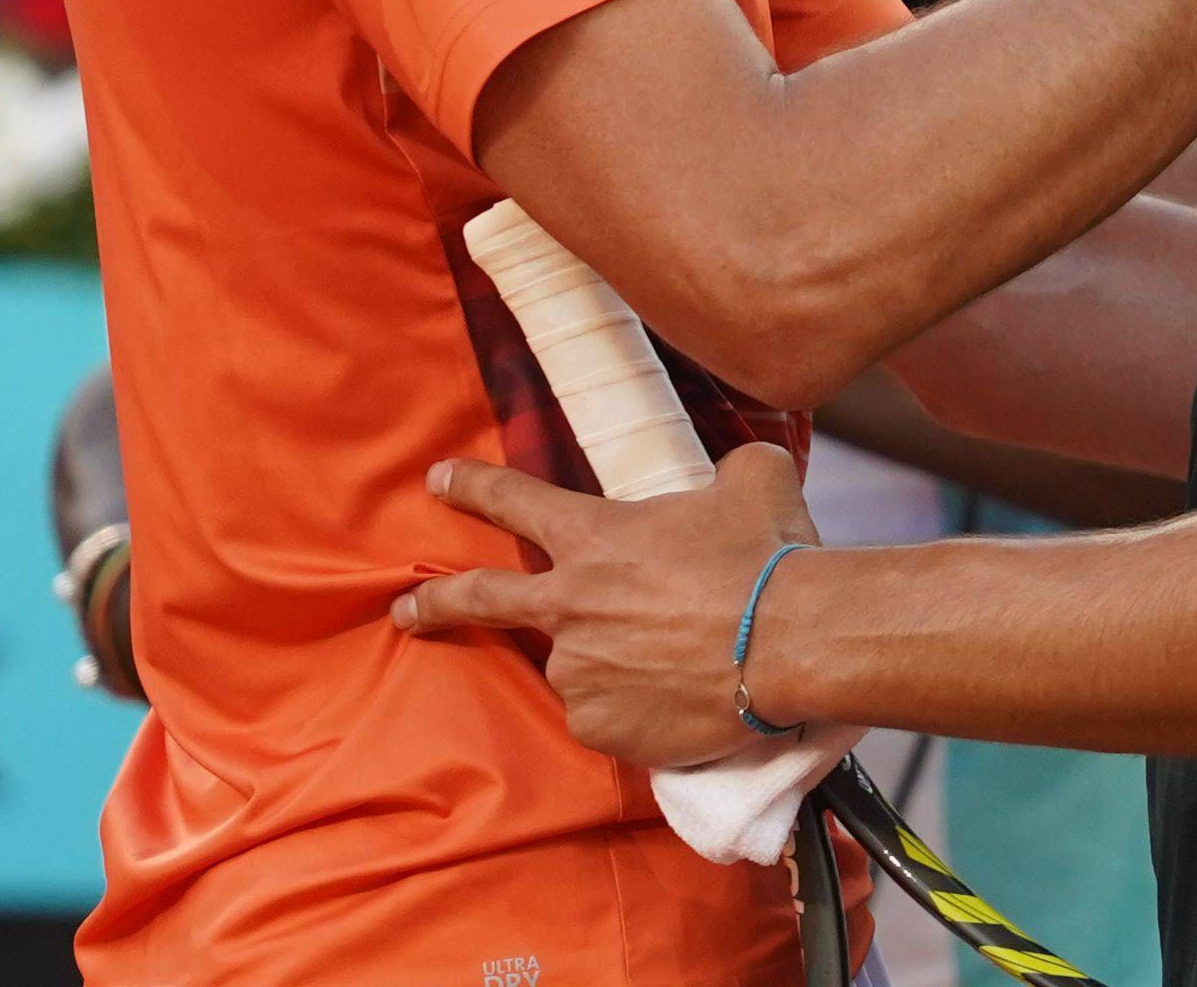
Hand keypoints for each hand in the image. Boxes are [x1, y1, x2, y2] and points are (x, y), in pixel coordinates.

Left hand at [394, 443, 817, 766]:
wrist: (791, 641)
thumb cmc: (767, 556)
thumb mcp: (752, 481)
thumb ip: (727, 469)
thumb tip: (735, 471)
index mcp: (593, 537)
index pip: (513, 499)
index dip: (471, 486)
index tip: (438, 481)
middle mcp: (569, 604)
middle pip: (480, 599)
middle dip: (433, 603)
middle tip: (405, 611)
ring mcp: (578, 671)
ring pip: (577, 666)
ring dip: (608, 663)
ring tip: (671, 661)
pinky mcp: (601, 726)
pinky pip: (608, 718)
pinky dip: (633, 710)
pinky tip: (676, 699)